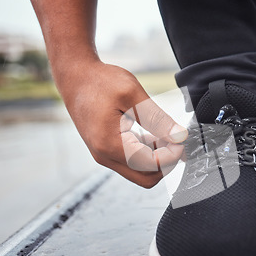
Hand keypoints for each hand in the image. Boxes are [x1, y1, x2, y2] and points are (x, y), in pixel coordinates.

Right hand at [56, 60, 187, 187]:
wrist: (75, 77)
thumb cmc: (99, 81)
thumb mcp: (133, 95)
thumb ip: (157, 118)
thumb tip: (179, 136)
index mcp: (110, 145)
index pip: (150, 165)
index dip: (171, 155)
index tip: (180, 139)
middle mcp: (105, 156)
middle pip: (146, 178)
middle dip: (166, 163)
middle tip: (176, 142)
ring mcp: (105, 155)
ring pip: (140, 171)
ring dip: (158, 158)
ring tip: (166, 134)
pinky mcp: (107, 150)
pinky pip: (132, 161)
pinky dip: (148, 153)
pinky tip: (155, 135)